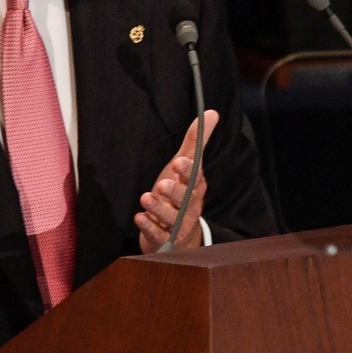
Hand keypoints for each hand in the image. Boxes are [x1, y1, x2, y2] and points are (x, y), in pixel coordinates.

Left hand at [136, 110, 218, 253]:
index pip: (195, 178)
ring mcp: (177, 225)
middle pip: (185, 200)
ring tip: (145, 198)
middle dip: (174, 192)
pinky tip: (139, 218)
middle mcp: (189, 207)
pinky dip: (149, 228)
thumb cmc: (182, 193)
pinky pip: (158, 236)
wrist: (180, 235)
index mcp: (195, 187)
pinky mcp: (164, 240)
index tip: (179, 162)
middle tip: (162, 184)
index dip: (188, 171)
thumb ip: (196, 141)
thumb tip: (212, 112)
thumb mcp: (186, 166)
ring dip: (158, 209)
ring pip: (171, 218)